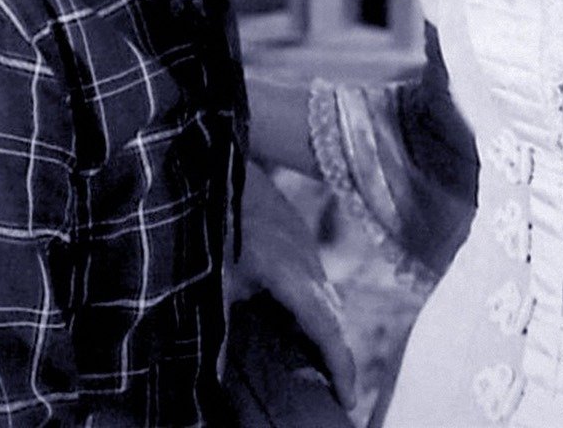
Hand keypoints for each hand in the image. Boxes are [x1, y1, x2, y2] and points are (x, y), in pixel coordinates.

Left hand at [230, 161, 356, 408]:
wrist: (222, 161)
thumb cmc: (217, 218)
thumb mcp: (214, 277)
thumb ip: (220, 326)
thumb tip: (214, 378)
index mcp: (293, 277)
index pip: (328, 331)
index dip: (340, 368)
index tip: (348, 400)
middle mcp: (308, 263)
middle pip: (333, 318)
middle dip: (337, 358)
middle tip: (334, 394)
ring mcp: (305, 247)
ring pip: (327, 297)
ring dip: (325, 331)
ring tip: (317, 365)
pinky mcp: (297, 236)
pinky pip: (316, 280)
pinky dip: (314, 308)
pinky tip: (296, 320)